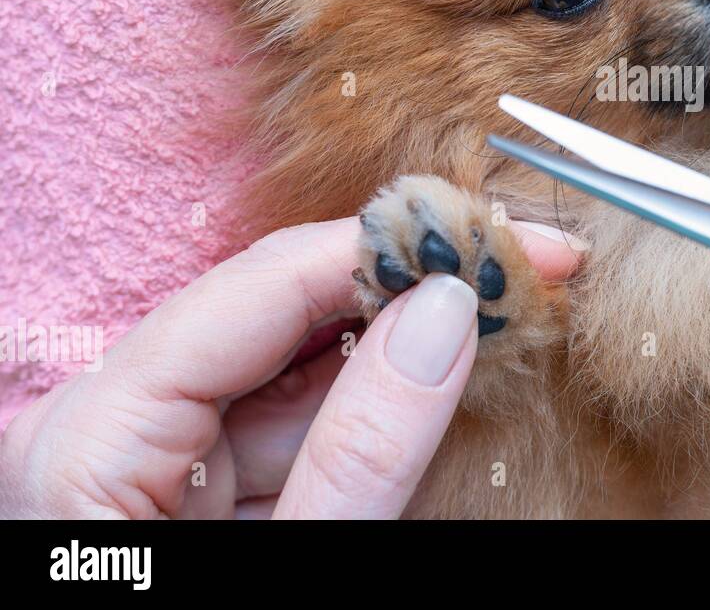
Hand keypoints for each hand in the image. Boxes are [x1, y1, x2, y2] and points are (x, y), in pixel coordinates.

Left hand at [0, 217, 582, 518]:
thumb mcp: (296, 567)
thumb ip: (363, 449)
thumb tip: (446, 311)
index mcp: (96, 436)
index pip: (263, 284)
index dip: (393, 244)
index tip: (500, 237)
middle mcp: (111, 420)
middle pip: (278, 308)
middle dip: (405, 283)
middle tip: (518, 266)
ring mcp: (149, 449)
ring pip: (292, 358)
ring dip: (400, 334)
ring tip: (499, 308)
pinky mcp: (188, 479)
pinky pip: (288, 415)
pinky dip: (367, 395)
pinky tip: (438, 364)